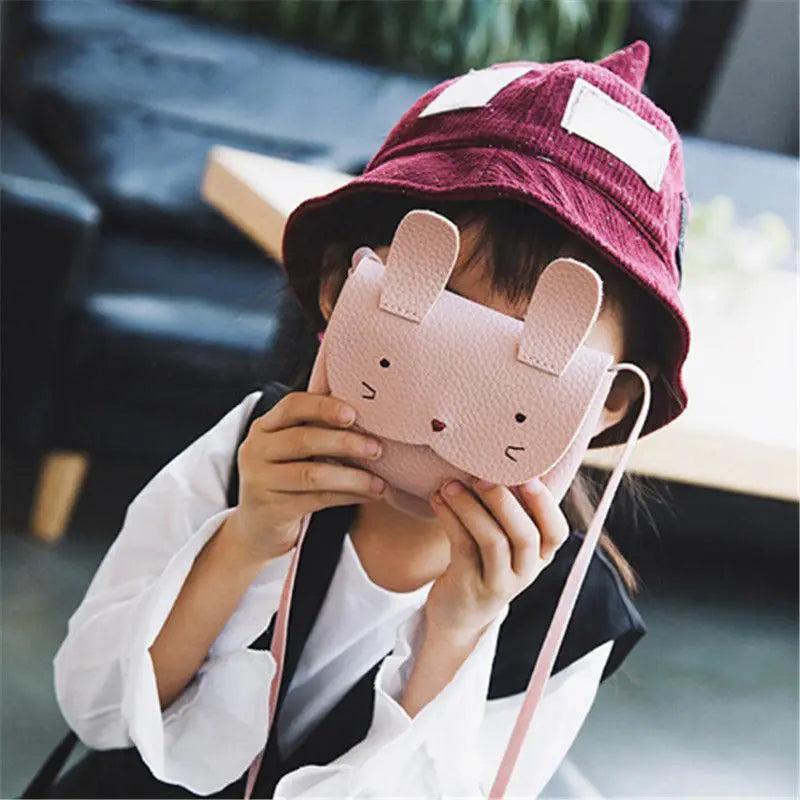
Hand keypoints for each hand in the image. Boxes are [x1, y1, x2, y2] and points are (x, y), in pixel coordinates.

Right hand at [220, 392, 386, 563]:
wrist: (257, 526)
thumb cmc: (285, 477)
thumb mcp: (292, 446)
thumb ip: (315, 420)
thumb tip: (349, 395)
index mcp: (265, 427)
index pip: (293, 405)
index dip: (323, 406)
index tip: (353, 414)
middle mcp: (257, 450)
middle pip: (304, 440)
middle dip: (345, 442)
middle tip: (377, 448)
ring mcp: (261, 481)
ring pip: (312, 474)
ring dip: (352, 477)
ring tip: (379, 481)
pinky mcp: (272, 509)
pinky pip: (316, 499)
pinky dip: (347, 496)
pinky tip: (368, 495)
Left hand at [424, 477, 569, 642]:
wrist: (458, 612)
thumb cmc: (483, 560)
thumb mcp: (505, 540)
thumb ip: (510, 510)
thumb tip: (501, 458)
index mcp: (541, 556)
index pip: (556, 532)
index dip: (545, 504)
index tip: (528, 476)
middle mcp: (527, 572)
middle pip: (526, 536)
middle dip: (504, 502)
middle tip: (481, 476)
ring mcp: (499, 583)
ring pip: (493, 542)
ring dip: (471, 508)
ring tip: (450, 485)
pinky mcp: (469, 587)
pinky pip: (462, 548)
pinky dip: (450, 519)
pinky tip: (437, 500)